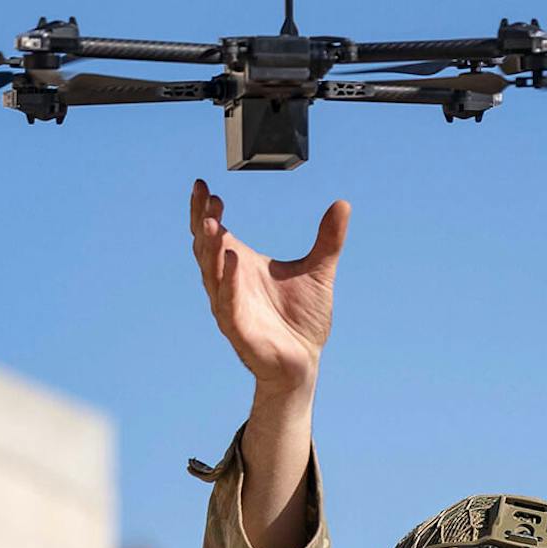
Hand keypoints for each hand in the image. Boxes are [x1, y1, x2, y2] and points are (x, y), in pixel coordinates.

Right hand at [189, 178, 350, 396]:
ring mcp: (230, 306)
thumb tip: (343, 204)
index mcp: (240, 266)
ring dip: (211, 248)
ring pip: (212, 273)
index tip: (204, 185)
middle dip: (203, 222)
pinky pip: (228, 303)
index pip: (215, 233)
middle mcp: (228, 283)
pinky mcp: (238, 329)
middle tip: (206, 198)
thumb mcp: (319, 271)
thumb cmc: (302, 319)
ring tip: (212, 222)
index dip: (205, 210)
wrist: (304, 362)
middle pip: (206, 248)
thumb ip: (328, 239)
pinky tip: (233, 258)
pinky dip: (228, 281)